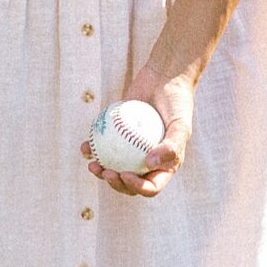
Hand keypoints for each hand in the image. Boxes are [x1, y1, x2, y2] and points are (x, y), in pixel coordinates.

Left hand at [82, 67, 193, 198]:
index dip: (137, 187)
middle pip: (130, 183)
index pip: (151, 187)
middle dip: (116, 184)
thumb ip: (171, 146)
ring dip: (101, 172)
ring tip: (92, 165)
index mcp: (165, 166)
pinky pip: (103, 147)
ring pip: (114, 169)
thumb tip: (149, 164)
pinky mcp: (117, 137)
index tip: (125, 175)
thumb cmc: (177, 103)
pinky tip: (85, 147)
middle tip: (106, 172)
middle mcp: (148, 162)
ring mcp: (131, 151)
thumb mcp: (181, 124)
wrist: (164, 79)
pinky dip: (93, 149)